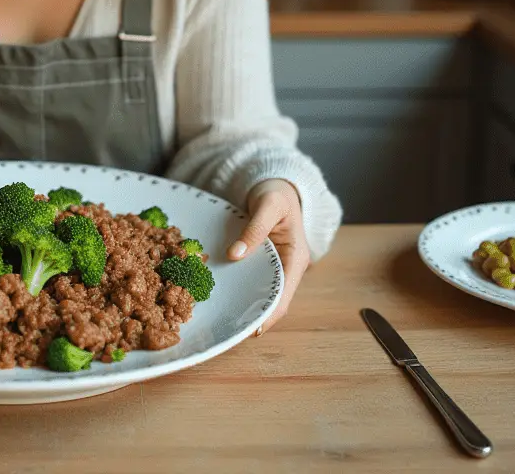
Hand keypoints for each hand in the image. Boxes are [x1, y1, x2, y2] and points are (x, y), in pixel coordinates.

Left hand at [227, 178, 309, 335]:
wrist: (276, 185)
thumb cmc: (276, 194)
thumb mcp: (268, 205)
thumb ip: (255, 228)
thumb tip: (235, 255)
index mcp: (295, 258)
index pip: (284, 295)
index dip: (268, 314)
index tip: (250, 329)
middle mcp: (287, 267)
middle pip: (271, 299)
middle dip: (254, 315)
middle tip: (228, 329)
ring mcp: (274, 265)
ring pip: (260, 291)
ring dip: (245, 303)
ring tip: (221, 317)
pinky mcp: (261, 261)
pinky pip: (250, 278)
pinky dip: (238, 286)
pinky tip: (219, 292)